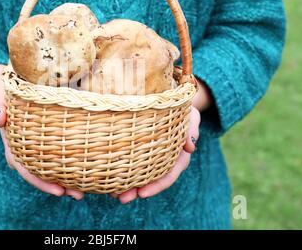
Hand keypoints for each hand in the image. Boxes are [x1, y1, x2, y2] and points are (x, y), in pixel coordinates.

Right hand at [0, 65, 83, 199]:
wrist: (16, 96)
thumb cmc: (9, 99)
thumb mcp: (0, 103)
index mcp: (15, 150)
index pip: (28, 170)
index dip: (42, 182)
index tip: (59, 191)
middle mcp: (27, 155)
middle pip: (43, 176)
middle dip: (59, 187)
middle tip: (78, 195)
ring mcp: (38, 152)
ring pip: (53, 171)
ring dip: (68, 181)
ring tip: (85, 191)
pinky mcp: (50, 146)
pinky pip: (60, 159)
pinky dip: (72, 167)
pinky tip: (86, 173)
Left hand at [111, 78, 211, 203]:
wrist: (171, 102)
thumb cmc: (182, 108)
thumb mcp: (191, 114)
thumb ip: (192, 127)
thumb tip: (191, 147)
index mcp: (178, 155)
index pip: (169, 174)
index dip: (157, 185)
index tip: (142, 194)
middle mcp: (164, 159)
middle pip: (151, 180)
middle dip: (137, 191)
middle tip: (121, 199)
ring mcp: (152, 156)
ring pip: (140, 175)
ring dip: (127, 186)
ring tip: (111, 194)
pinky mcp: (141, 150)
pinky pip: (132, 163)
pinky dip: (122, 171)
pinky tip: (109, 177)